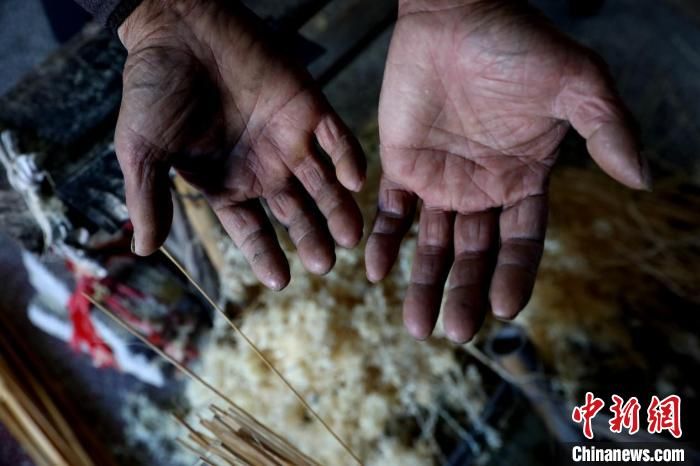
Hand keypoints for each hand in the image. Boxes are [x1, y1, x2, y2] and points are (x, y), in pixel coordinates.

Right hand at [116, 0, 364, 288]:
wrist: (177, 25)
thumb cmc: (154, 87)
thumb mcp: (142, 150)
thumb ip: (150, 199)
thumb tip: (145, 250)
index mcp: (227, 182)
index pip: (252, 229)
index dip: (266, 255)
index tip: (281, 281)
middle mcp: (263, 167)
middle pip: (296, 213)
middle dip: (311, 238)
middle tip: (324, 264)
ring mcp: (289, 139)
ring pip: (323, 184)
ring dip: (338, 209)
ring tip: (351, 237)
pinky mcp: (309, 108)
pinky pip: (336, 139)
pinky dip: (347, 159)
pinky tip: (355, 182)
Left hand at [366, 0, 649, 341]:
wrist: (453, 15)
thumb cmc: (516, 44)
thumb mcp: (576, 82)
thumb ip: (607, 128)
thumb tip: (643, 179)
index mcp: (522, 179)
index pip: (521, 241)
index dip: (514, 275)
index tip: (504, 308)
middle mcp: (481, 188)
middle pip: (474, 256)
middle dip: (464, 293)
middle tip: (453, 331)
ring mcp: (439, 180)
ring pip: (430, 244)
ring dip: (422, 283)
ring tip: (415, 325)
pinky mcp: (401, 165)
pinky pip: (391, 212)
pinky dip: (384, 241)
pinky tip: (377, 271)